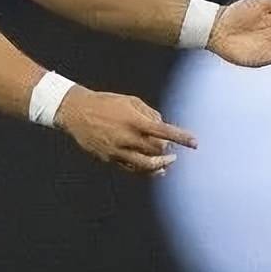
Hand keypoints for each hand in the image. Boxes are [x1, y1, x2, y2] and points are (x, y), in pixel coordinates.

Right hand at [55, 87, 196, 175]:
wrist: (75, 112)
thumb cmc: (105, 103)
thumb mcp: (130, 100)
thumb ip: (149, 113)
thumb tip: (162, 125)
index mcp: (134, 121)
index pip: (164, 131)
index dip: (182, 137)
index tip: (195, 143)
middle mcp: (127, 138)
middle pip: (157, 151)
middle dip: (168, 150)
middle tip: (173, 148)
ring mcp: (118, 150)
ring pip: (146, 166)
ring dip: (161, 165)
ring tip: (168, 162)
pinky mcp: (110, 158)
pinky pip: (132, 169)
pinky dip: (145, 171)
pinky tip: (154, 170)